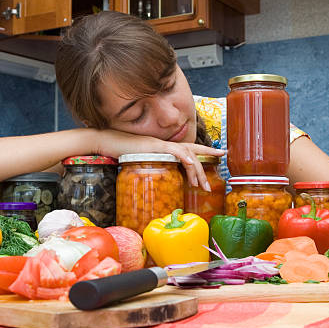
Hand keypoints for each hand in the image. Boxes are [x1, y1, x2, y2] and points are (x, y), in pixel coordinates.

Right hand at [94, 129, 224, 191]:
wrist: (107, 142)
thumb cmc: (121, 152)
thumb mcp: (142, 162)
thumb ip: (153, 167)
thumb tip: (160, 180)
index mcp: (166, 148)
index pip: (190, 148)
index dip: (206, 150)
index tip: (221, 153)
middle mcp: (167, 144)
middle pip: (193, 152)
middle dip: (205, 164)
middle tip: (212, 179)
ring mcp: (162, 144)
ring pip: (187, 155)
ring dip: (196, 170)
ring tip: (201, 185)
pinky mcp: (155, 146)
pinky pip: (174, 150)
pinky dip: (184, 156)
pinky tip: (191, 163)